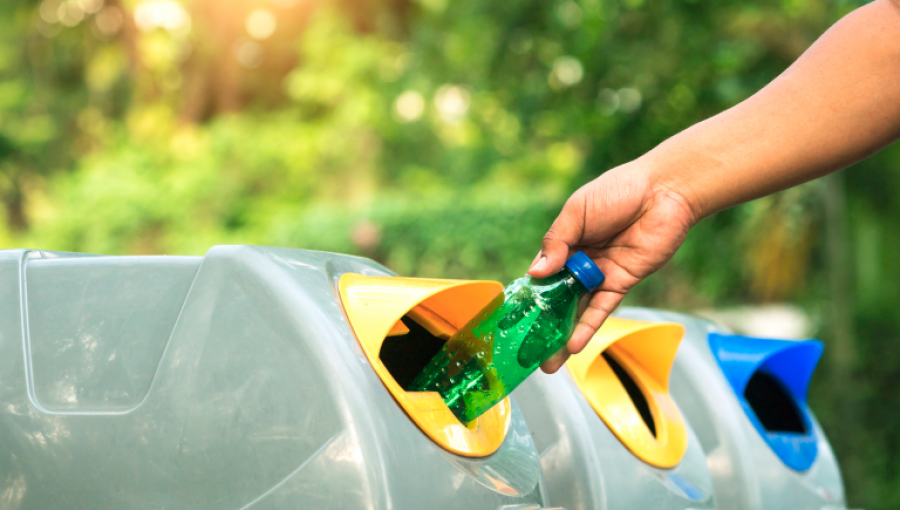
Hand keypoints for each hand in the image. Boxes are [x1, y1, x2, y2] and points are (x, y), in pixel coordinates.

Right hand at [529, 160, 698, 372]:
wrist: (664, 191)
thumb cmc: (618, 191)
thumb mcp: (577, 211)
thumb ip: (556, 242)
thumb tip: (535, 272)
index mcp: (565, 242)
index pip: (541, 274)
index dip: (529, 296)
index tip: (513, 320)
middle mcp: (580, 262)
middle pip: (557, 299)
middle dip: (543, 325)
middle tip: (527, 351)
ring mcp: (600, 274)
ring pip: (577, 310)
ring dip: (562, 336)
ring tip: (548, 362)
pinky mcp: (622, 283)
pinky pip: (602, 309)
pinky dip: (588, 327)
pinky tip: (573, 345)